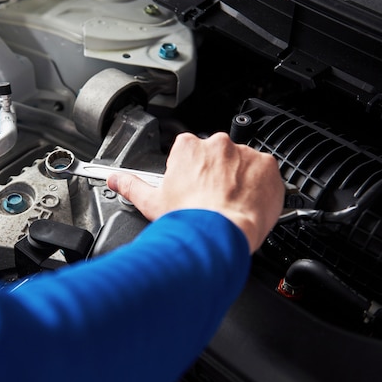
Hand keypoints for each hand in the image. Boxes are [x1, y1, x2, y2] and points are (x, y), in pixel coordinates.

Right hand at [107, 132, 283, 252]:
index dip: (192, 173)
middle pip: (217, 157)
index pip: (189, 153)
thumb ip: (130, 185)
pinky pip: (264, 173)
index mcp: (188, 147)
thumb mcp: (151, 202)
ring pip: (241, 164)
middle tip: (211, 199)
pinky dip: (259, 186)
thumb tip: (115, 179)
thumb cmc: (188, 219)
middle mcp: (217, 144)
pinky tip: (247, 203)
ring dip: (238, 180)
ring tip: (229, 205)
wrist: (220, 236)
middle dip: (216, 175)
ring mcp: (244, 154)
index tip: (193, 189)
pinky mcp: (266, 167)